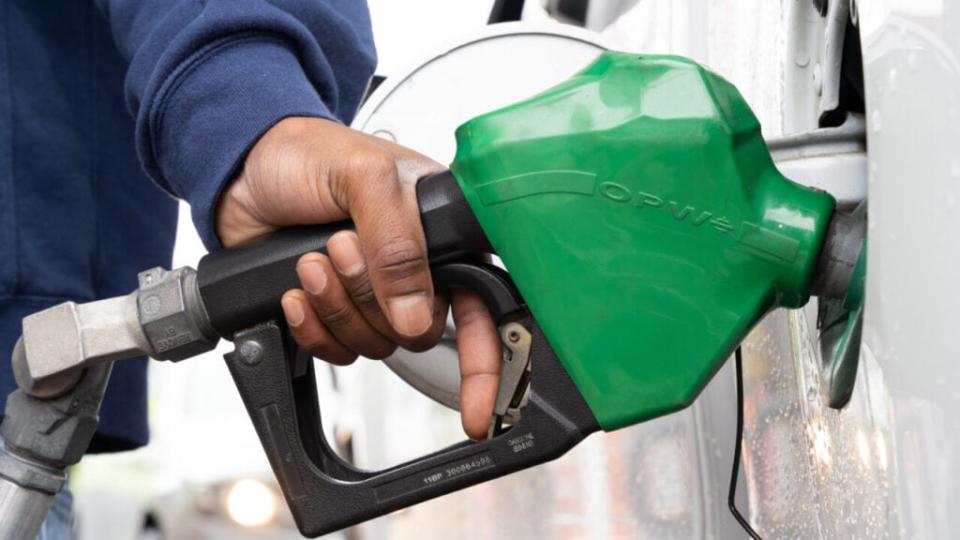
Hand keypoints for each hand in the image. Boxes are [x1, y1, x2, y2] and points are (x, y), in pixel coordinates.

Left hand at [216, 117, 499, 438]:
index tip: (478, 410)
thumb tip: (414, 316)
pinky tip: (295, 291)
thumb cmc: (308, 152)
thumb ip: (397, 244)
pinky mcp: (334, 308)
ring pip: (375, 343)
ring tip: (310, 261)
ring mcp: (372, 291)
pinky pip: (336, 350)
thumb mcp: (363, 178)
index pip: (481, 304)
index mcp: (440, 230)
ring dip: (336, 307)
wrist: (241, 167)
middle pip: (418, 330)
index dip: (483, 361)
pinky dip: (312, 327)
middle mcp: (414, 267)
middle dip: (370, 298)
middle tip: (341, 248)